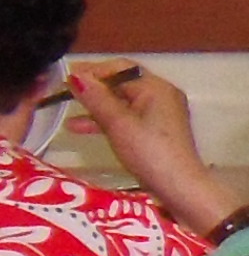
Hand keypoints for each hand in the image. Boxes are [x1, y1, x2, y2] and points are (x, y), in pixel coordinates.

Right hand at [65, 61, 242, 233]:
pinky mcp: (155, 132)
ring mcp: (160, 114)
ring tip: (66, 110)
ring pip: (121, 102)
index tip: (67, 77)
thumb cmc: (149, 152)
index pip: (122, 68)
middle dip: (93, 88)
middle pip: (121, 84)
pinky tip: (79, 128)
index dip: (93, 70)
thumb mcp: (118, 123)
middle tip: (64, 91)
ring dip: (95, 105)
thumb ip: (96, 97)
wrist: (178, 186)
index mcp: (157, 87)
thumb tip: (76, 75)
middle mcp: (161, 96)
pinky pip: (126, 118)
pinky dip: (105, 120)